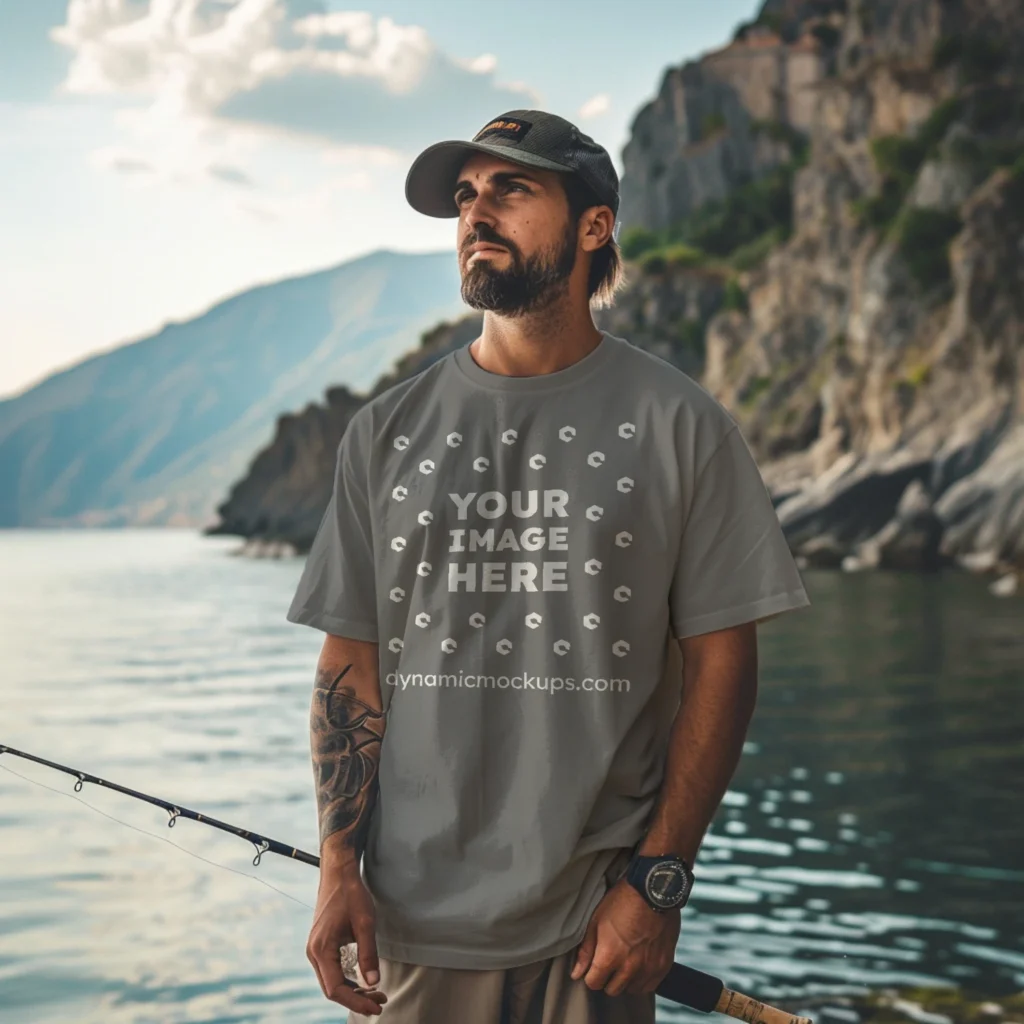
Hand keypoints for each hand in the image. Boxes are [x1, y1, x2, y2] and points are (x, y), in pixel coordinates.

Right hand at [306, 864, 387, 1016]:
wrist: (338, 873)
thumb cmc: (351, 894)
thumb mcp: (365, 923)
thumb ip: (368, 954)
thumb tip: (373, 982)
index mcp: (321, 949)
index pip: (336, 988)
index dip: (356, 1001)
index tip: (376, 1006)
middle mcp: (314, 952)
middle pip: (332, 988)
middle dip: (356, 999)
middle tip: (380, 1001)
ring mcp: (316, 949)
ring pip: (331, 981)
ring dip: (353, 990)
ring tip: (376, 993)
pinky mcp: (321, 945)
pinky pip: (332, 970)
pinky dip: (347, 979)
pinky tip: (363, 980)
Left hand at [570, 877, 679, 996]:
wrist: (653, 890)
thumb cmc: (622, 902)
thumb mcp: (596, 920)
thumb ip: (586, 950)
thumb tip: (576, 973)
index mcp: (609, 956)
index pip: (594, 983)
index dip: (591, 975)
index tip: (594, 965)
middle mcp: (629, 968)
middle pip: (612, 990)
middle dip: (607, 978)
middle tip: (610, 960)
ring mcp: (648, 968)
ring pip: (631, 990)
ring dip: (626, 979)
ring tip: (626, 960)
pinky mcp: (663, 965)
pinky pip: (650, 986)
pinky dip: (643, 979)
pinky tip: (640, 964)